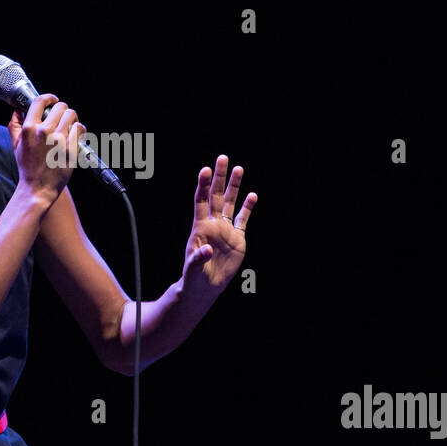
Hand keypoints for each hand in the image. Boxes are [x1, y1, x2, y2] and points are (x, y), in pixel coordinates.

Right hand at [8, 93, 83, 206]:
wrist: (38, 188)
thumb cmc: (27, 167)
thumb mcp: (16, 145)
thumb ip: (15, 125)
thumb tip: (17, 110)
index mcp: (29, 129)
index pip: (40, 101)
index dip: (49, 98)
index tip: (52, 100)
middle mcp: (44, 132)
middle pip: (60, 106)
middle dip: (62, 110)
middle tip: (62, 117)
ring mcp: (59, 140)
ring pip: (72, 115)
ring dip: (72, 119)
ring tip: (69, 126)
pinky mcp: (71, 149)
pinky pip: (80, 129)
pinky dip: (79, 130)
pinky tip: (74, 135)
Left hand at [182, 154, 256, 295]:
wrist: (206, 287)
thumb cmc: (194, 277)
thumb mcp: (193, 269)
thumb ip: (198, 258)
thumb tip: (206, 249)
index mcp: (200, 227)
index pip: (201, 201)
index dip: (203, 185)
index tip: (205, 169)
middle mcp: (213, 224)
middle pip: (216, 195)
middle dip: (219, 177)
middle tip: (223, 158)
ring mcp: (225, 230)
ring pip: (230, 203)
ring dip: (235, 186)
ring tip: (239, 168)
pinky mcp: (237, 238)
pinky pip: (243, 219)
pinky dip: (248, 207)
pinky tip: (253, 195)